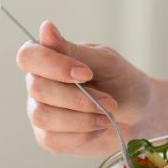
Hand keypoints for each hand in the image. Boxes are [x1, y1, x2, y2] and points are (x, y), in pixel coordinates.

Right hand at [16, 21, 154, 156]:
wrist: (139, 115)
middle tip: (109, 101)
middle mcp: (38, 84)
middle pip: (37, 89)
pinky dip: (81, 135)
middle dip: (77, 97)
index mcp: (48, 59)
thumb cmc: (122, 83)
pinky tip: (97, 128)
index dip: (53, 65)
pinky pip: (53, 139)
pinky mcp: (48, 138)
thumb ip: (74, 50)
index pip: (28, 56)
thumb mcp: (104, 61)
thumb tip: (45, 28)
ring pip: (43, 116)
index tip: (86, 73)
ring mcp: (40, 112)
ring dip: (81, 118)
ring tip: (106, 116)